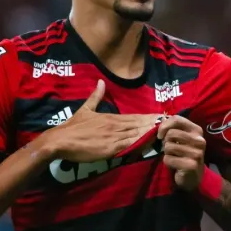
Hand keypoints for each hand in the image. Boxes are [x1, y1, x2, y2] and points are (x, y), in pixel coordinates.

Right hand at [41, 79, 160, 162]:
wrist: (60, 141)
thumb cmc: (72, 127)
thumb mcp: (85, 109)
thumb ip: (95, 97)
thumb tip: (100, 81)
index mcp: (111, 118)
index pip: (134, 117)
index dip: (148, 117)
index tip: (161, 116)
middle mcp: (115, 126)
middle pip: (139, 124)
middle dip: (154, 123)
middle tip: (170, 122)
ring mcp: (114, 137)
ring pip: (137, 134)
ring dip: (151, 132)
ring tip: (165, 131)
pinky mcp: (111, 149)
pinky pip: (129, 146)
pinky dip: (141, 143)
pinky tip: (151, 142)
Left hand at [158, 115, 206, 190]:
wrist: (193, 176)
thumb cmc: (184, 154)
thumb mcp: (182, 138)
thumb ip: (173, 128)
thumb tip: (160, 122)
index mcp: (197, 130)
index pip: (177, 119)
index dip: (164, 125)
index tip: (160, 134)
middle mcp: (199, 140)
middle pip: (171, 133)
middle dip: (165, 142)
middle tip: (170, 149)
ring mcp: (196, 153)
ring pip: (168, 146)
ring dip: (166, 153)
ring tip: (174, 157)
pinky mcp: (190, 165)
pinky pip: (168, 159)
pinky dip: (167, 162)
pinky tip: (175, 165)